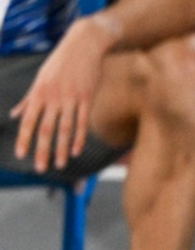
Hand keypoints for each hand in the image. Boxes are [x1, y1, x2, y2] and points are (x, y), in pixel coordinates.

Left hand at [9, 17, 115, 172]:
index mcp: (39, 93)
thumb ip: (29, 99)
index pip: (29, 120)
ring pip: (65, 128)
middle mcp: (53, 97)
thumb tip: (15, 114)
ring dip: (61, 148)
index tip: (21, 155)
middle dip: (42, 150)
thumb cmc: (61, 62)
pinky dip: (79, 138)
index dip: (24, 138)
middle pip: (46, 128)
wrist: (83, 44)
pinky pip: (82, 121)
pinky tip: (75, 151)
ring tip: (59, 165)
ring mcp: (71, 98)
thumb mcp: (41, 79)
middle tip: (41, 169)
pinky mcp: (87, 97)